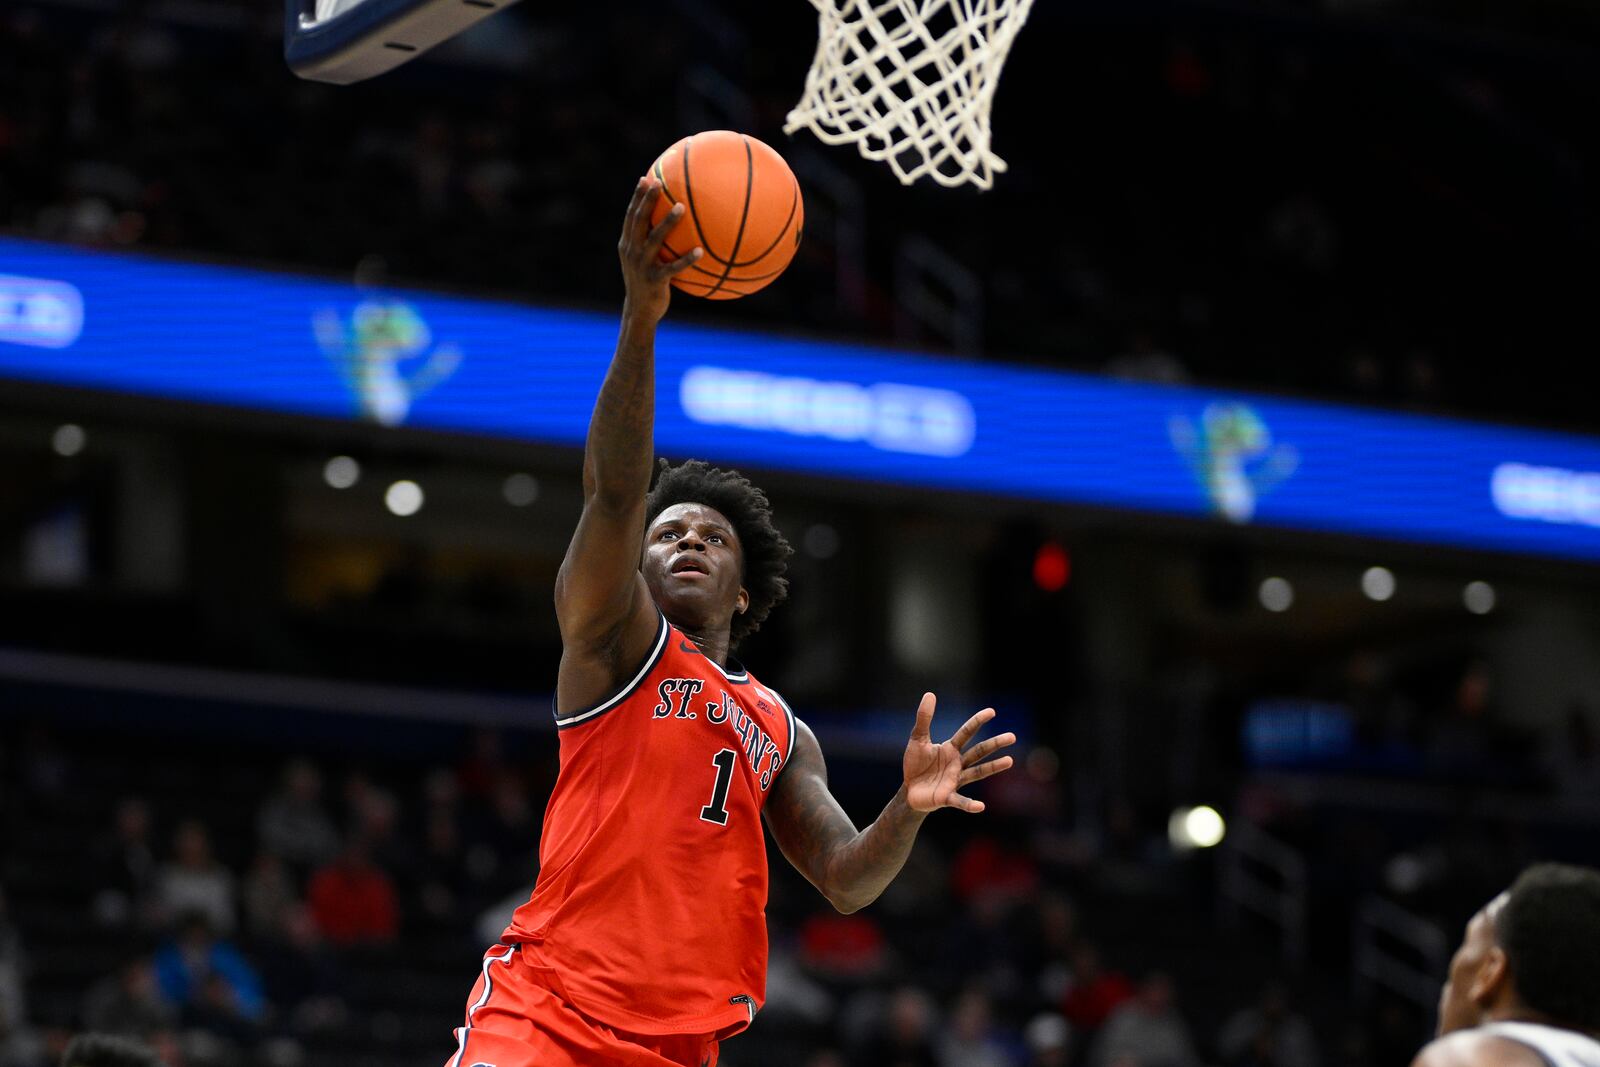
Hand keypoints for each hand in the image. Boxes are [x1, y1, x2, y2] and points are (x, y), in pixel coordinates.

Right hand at [618, 177, 701, 324]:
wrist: (640, 311)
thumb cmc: (647, 282)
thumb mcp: (643, 260)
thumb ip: (651, 242)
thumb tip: (672, 225)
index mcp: (627, 244)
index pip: (631, 216)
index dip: (637, 197)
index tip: (645, 178)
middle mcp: (632, 251)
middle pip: (639, 220)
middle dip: (648, 200)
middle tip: (659, 183)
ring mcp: (642, 265)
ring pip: (654, 239)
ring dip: (668, 222)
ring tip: (681, 207)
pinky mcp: (654, 280)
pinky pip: (672, 267)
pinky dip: (686, 259)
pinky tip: (700, 251)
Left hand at [902, 693, 1016, 812]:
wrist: (909, 791)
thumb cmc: (916, 764)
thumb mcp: (917, 739)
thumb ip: (924, 718)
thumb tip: (930, 693)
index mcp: (950, 749)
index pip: (966, 733)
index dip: (977, 722)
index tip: (992, 711)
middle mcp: (957, 763)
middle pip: (978, 752)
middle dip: (994, 744)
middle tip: (1012, 736)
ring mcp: (955, 780)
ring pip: (977, 772)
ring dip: (993, 767)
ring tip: (1010, 760)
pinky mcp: (947, 797)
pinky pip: (960, 801)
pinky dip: (970, 805)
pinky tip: (980, 806)